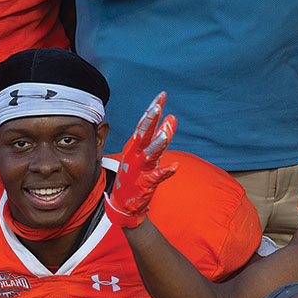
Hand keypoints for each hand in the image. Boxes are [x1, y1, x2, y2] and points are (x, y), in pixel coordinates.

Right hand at [106, 92, 176, 228]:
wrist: (123, 202)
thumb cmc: (136, 172)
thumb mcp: (147, 151)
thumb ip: (160, 134)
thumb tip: (172, 117)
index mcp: (135, 145)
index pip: (144, 124)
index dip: (153, 109)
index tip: (162, 95)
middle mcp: (135, 154)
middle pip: (143, 135)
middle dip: (150, 121)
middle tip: (158, 107)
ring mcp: (139, 169)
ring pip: (149, 154)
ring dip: (158, 144)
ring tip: (166, 134)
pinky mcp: (144, 184)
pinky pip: (156, 177)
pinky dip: (165, 172)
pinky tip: (175, 167)